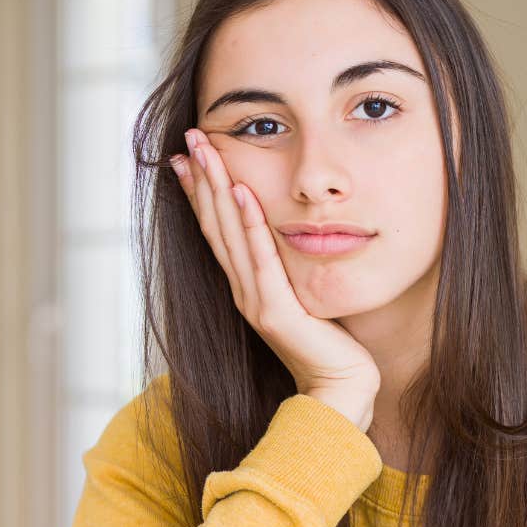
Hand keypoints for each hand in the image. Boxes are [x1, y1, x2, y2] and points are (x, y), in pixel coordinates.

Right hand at [173, 129, 378, 431]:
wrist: (339, 388)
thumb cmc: (329, 345)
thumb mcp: (302, 295)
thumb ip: (290, 269)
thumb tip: (291, 235)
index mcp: (246, 286)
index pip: (217, 229)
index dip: (200, 192)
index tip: (186, 156)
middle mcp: (243, 290)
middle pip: (214, 224)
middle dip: (201, 178)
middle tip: (189, 137)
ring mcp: (255, 300)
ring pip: (229, 234)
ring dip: (217, 189)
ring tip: (205, 150)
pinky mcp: (275, 311)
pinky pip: (261, 258)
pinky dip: (250, 224)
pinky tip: (244, 192)